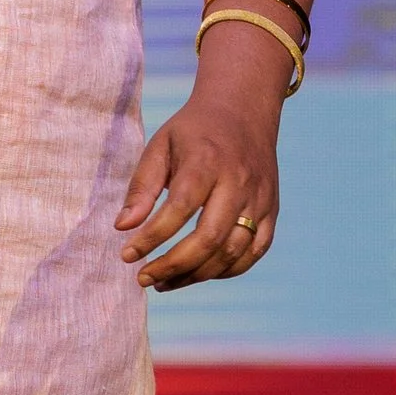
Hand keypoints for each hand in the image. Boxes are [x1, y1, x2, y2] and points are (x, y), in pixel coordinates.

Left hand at [116, 89, 281, 290]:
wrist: (243, 112)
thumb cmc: (193, 132)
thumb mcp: (160, 146)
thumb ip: (142, 187)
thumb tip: (123, 227)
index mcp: (207, 161)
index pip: (180, 208)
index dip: (153, 237)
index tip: (127, 255)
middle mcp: (239, 182)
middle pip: (210, 237)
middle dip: (174, 265)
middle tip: (143, 278)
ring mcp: (260, 199)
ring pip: (233, 251)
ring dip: (196, 275)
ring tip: (164, 282)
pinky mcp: (272, 211)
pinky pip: (254, 252)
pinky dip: (226, 270)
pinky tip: (198, 274)